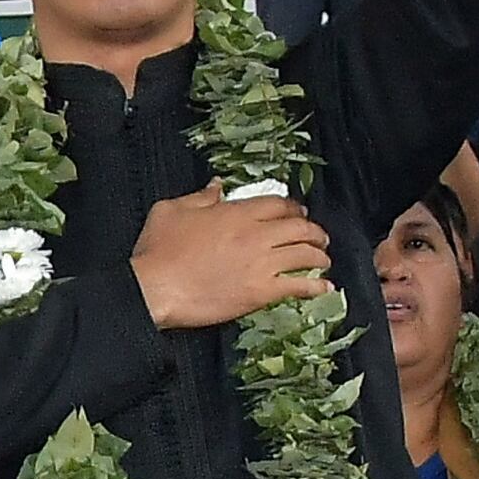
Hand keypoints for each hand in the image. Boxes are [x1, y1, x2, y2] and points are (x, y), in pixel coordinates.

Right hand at [133, 187, 335, 332]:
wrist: (154, 288)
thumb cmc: (158, 251)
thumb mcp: (170, 210)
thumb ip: (199, 197)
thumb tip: (217, 186)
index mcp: (235, 213)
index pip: (278, 205)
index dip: (293, 209)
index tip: (298, 214)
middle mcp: (255, 235)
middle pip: (299, 228)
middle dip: (315, 232)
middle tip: (319, 237)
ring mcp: (261, 264)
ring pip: (305, 255)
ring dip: (320, 256)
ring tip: (323, 260)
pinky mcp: (260, 292)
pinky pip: (298, 287)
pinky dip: (315, 286)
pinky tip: (324, 287)